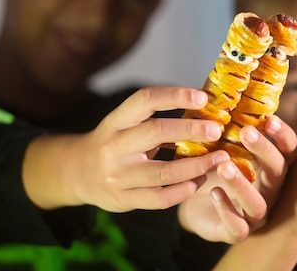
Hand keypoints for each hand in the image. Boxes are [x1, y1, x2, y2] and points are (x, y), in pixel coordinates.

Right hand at [23, 86, 229, 211]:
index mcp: (116, 121)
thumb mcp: (124, 125)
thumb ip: (155, 119)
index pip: (145, 100)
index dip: (174, 95)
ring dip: (196, 166)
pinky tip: (199, 182)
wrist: (77, 174)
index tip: (203, 97)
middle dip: (190, 129)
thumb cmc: (113, 143)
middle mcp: (114, 147)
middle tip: (216, 129)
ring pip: (163, 172)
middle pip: (155, 132)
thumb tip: (203, 109)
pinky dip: (183, 191)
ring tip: (219, 159)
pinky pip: (159, 198)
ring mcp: (118, 176)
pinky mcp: (123, 200)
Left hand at [178, 115, 296, 242]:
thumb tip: (224, 87)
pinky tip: (214, 192)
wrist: (198, 207)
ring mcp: (255, 214)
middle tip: (246, 133)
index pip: (289, 150)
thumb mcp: (224, 144)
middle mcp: (270, 190)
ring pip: (258, 204)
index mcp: (272, 166)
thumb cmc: (217, 168)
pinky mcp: (237, 231)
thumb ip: (230, 122)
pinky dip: (227, 210)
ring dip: (242, 184)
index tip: (270, 119)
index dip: (283, 135)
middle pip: (278, 172)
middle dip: (264, 151)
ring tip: (223, 165)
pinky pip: (238, 227)